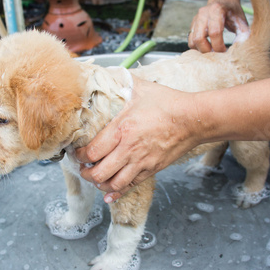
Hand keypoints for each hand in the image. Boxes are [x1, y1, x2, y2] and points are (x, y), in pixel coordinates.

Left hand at [76, 77, 200, 201]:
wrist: (193, 119)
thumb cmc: (168, 103)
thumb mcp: (140, 89)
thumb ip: (119, 83)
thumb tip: (105, 76)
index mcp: (122, 130)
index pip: (92, 152)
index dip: (79, 156)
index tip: (76, 152)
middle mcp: (129, 150)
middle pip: (98, 173)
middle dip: (85, 173)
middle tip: (82, 167)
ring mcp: (141, 162)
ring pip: (113, 184)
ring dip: (99, 183)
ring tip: (94, 177)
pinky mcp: (151, 170)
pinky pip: (130, 187)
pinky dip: (116, 192)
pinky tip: (109, 193)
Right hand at [188, 0, 248, 52]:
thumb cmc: (232, 11)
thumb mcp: (241, 20)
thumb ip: (242, 34)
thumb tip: (238, 49)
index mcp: (216, 10)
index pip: (214, 33)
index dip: (219, 46)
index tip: (226, 52)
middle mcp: (203, 14)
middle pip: (199, 39)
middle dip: (208, 51)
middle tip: (217, 55)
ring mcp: (196, 19)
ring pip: (192, 41)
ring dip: (201, 50)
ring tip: (212, 52)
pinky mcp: (192, 25)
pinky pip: (191, 40)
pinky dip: (197, 47)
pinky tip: (207, 48)